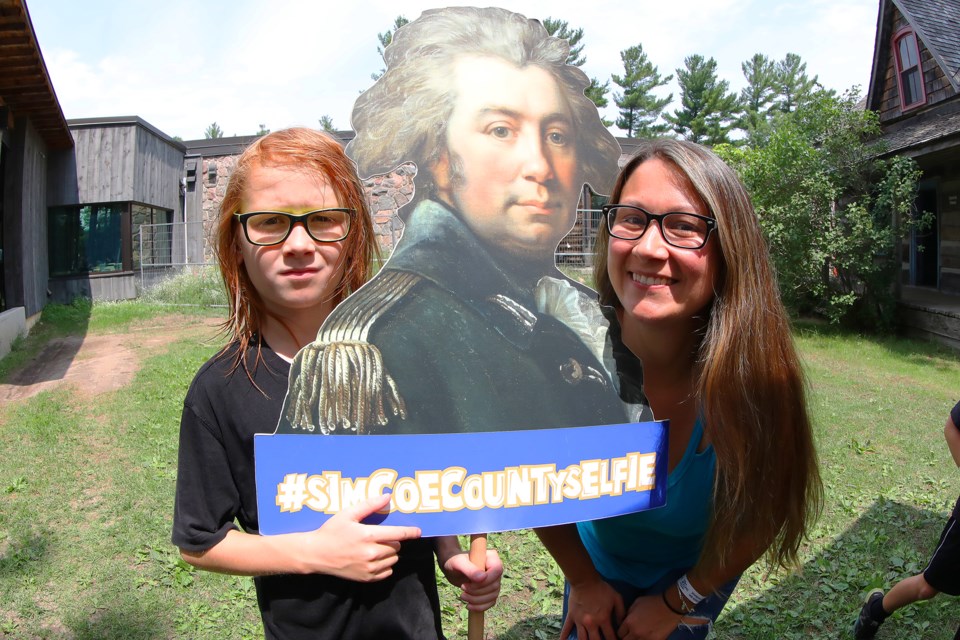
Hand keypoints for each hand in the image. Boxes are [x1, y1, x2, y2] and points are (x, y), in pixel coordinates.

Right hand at [299, 493, 420, 581]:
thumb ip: (369, 505)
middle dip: (393, 540)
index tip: (418, 531)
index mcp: (368, 536)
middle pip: (396, 546)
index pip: (398, 534)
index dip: (410, 532)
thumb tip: (387, 496)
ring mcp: (369, 568)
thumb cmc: (332, 531)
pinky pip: (387, 572)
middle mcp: (371, 553)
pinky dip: (385, 565)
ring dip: (390, 553)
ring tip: (376, 547)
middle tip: (380, 536)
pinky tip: (373, 558)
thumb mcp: (348, 514)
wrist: (316, 554)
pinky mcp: (366, 578)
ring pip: (393, 559)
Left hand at [438, 546, 502, 611]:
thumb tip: (483, 578)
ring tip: (463, 596)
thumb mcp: (458, 563)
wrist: (452, 569)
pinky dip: (480, 606)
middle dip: (477, 591)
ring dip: (477, 600)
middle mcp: (495, 569)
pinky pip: (491, 602)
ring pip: (493, 596)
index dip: (486, 580)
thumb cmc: (454, 562)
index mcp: (491, 557)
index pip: (497, 570)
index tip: (469, 583)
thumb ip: (470, 569)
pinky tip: (469, 605)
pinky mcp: (490, 591)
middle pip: (495, 585)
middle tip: (462, 588)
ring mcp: (494, 581)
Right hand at [560, 576, 623, 639]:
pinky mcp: (571, 617)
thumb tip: (622, 625)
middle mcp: (591, 623)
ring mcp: (580, 621)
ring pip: (582, 639)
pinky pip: (567, 629)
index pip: (610, 636)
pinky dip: (564, 637)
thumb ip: (621, 612)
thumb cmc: (601, 588)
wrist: (584, 580)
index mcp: (603, 619)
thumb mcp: (616, 598)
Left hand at [616, 593, 697, 639]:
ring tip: (639, 635)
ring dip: (635, 639)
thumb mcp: (636, 603)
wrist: (669, 606)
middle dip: (626, 637)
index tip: (625, 630)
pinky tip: (647, 636)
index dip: (622, 631)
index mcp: (629, 622)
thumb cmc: (652, 603)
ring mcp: (646, 638)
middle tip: (630, 634)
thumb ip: (629, 613)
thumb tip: (625, 620)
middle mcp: (636, 632)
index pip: (619, 633)